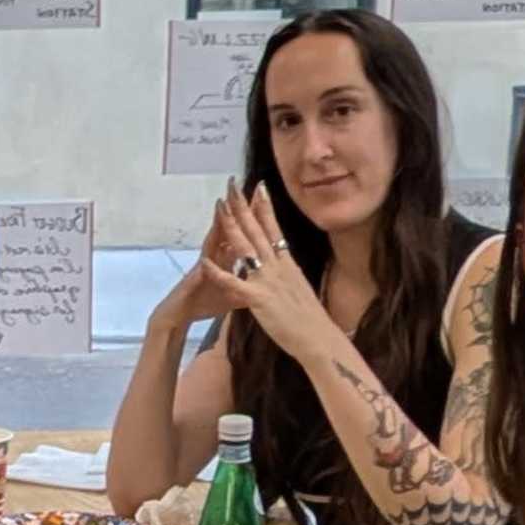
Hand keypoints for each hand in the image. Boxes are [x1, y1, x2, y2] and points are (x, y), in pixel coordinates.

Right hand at [178, 185, 262, 324]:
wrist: (178, 315)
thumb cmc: (204, 302)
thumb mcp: (234, 292)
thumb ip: (248, 281)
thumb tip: (264, 274)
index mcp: (227, 258)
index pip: (243, 234)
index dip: (253, 217)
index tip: (265, 199)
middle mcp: (214, 257)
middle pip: (229, 230)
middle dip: (237, 211)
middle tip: (246, 190)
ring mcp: (202, 266)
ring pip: (212, 242)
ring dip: (216, 226)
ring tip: (222, 205)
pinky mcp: (193, 280)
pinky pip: (201, 272)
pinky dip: (205, 265)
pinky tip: (206, 256)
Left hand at [223, 185, 344, 365]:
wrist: (319, 338)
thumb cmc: (311, 318)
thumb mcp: (300, 286)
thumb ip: (289, 272)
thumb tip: (287, 261)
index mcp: (288, 263)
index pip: (274, 228)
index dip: (265, 206)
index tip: (258, 186)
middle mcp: (278, 266)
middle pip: (257, 230)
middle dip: (243, 206)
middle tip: (231, 185)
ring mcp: (268, 281)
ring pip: (245, 248)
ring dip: (230, 226)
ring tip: (218, 207)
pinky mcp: (259, 299)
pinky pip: (234, 284)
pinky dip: (219, 273)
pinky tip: (205, 263)